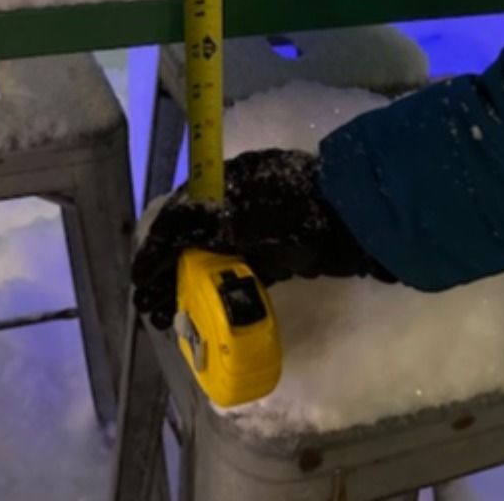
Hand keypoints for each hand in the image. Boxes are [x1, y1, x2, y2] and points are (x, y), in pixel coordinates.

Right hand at [131, 149, 392, 329]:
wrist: (364, 223)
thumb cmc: (297, 213)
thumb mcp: (235, 213)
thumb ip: (192, 221)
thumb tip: (157, 236)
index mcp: (223, 185)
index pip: (177, 218)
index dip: (154, 250)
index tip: (139, 281)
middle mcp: (236, 204)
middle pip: (190, 241)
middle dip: (165, 275)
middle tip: (151, 308)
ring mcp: (260, 233)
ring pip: (212, 263)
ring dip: (189, 288)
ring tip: (171, 317)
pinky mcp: (282, 258)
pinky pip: (241, 277)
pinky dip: (220, 294)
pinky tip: (208, 312)